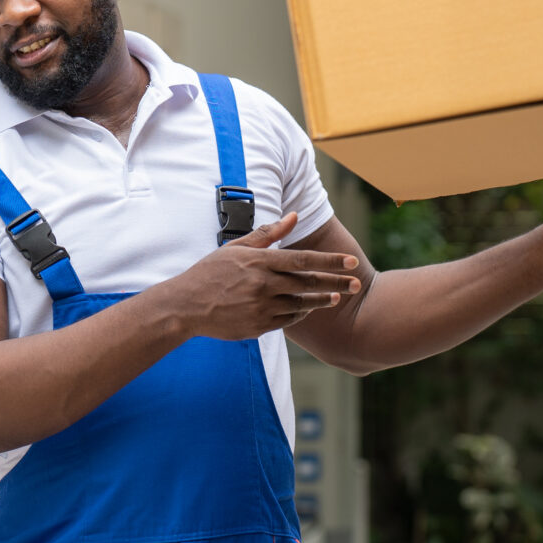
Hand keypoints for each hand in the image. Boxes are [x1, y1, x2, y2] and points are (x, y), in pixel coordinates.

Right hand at [149, 212, 363, 340]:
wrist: (186, 306)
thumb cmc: (210, 273)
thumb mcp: (236, 248)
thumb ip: (268, 234)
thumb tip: (293, 216)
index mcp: (260, 262)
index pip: (303, 261)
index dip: (330, 262)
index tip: (351, 263)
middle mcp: (263, 285)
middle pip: (308, 284)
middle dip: (336, 283)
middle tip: (355, 284)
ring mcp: (261, 308)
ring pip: (301, 304)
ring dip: (321, 300)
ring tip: (336, 297)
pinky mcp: (258, 326)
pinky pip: (287, 319)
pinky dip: (300, 313)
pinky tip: (308, 307)